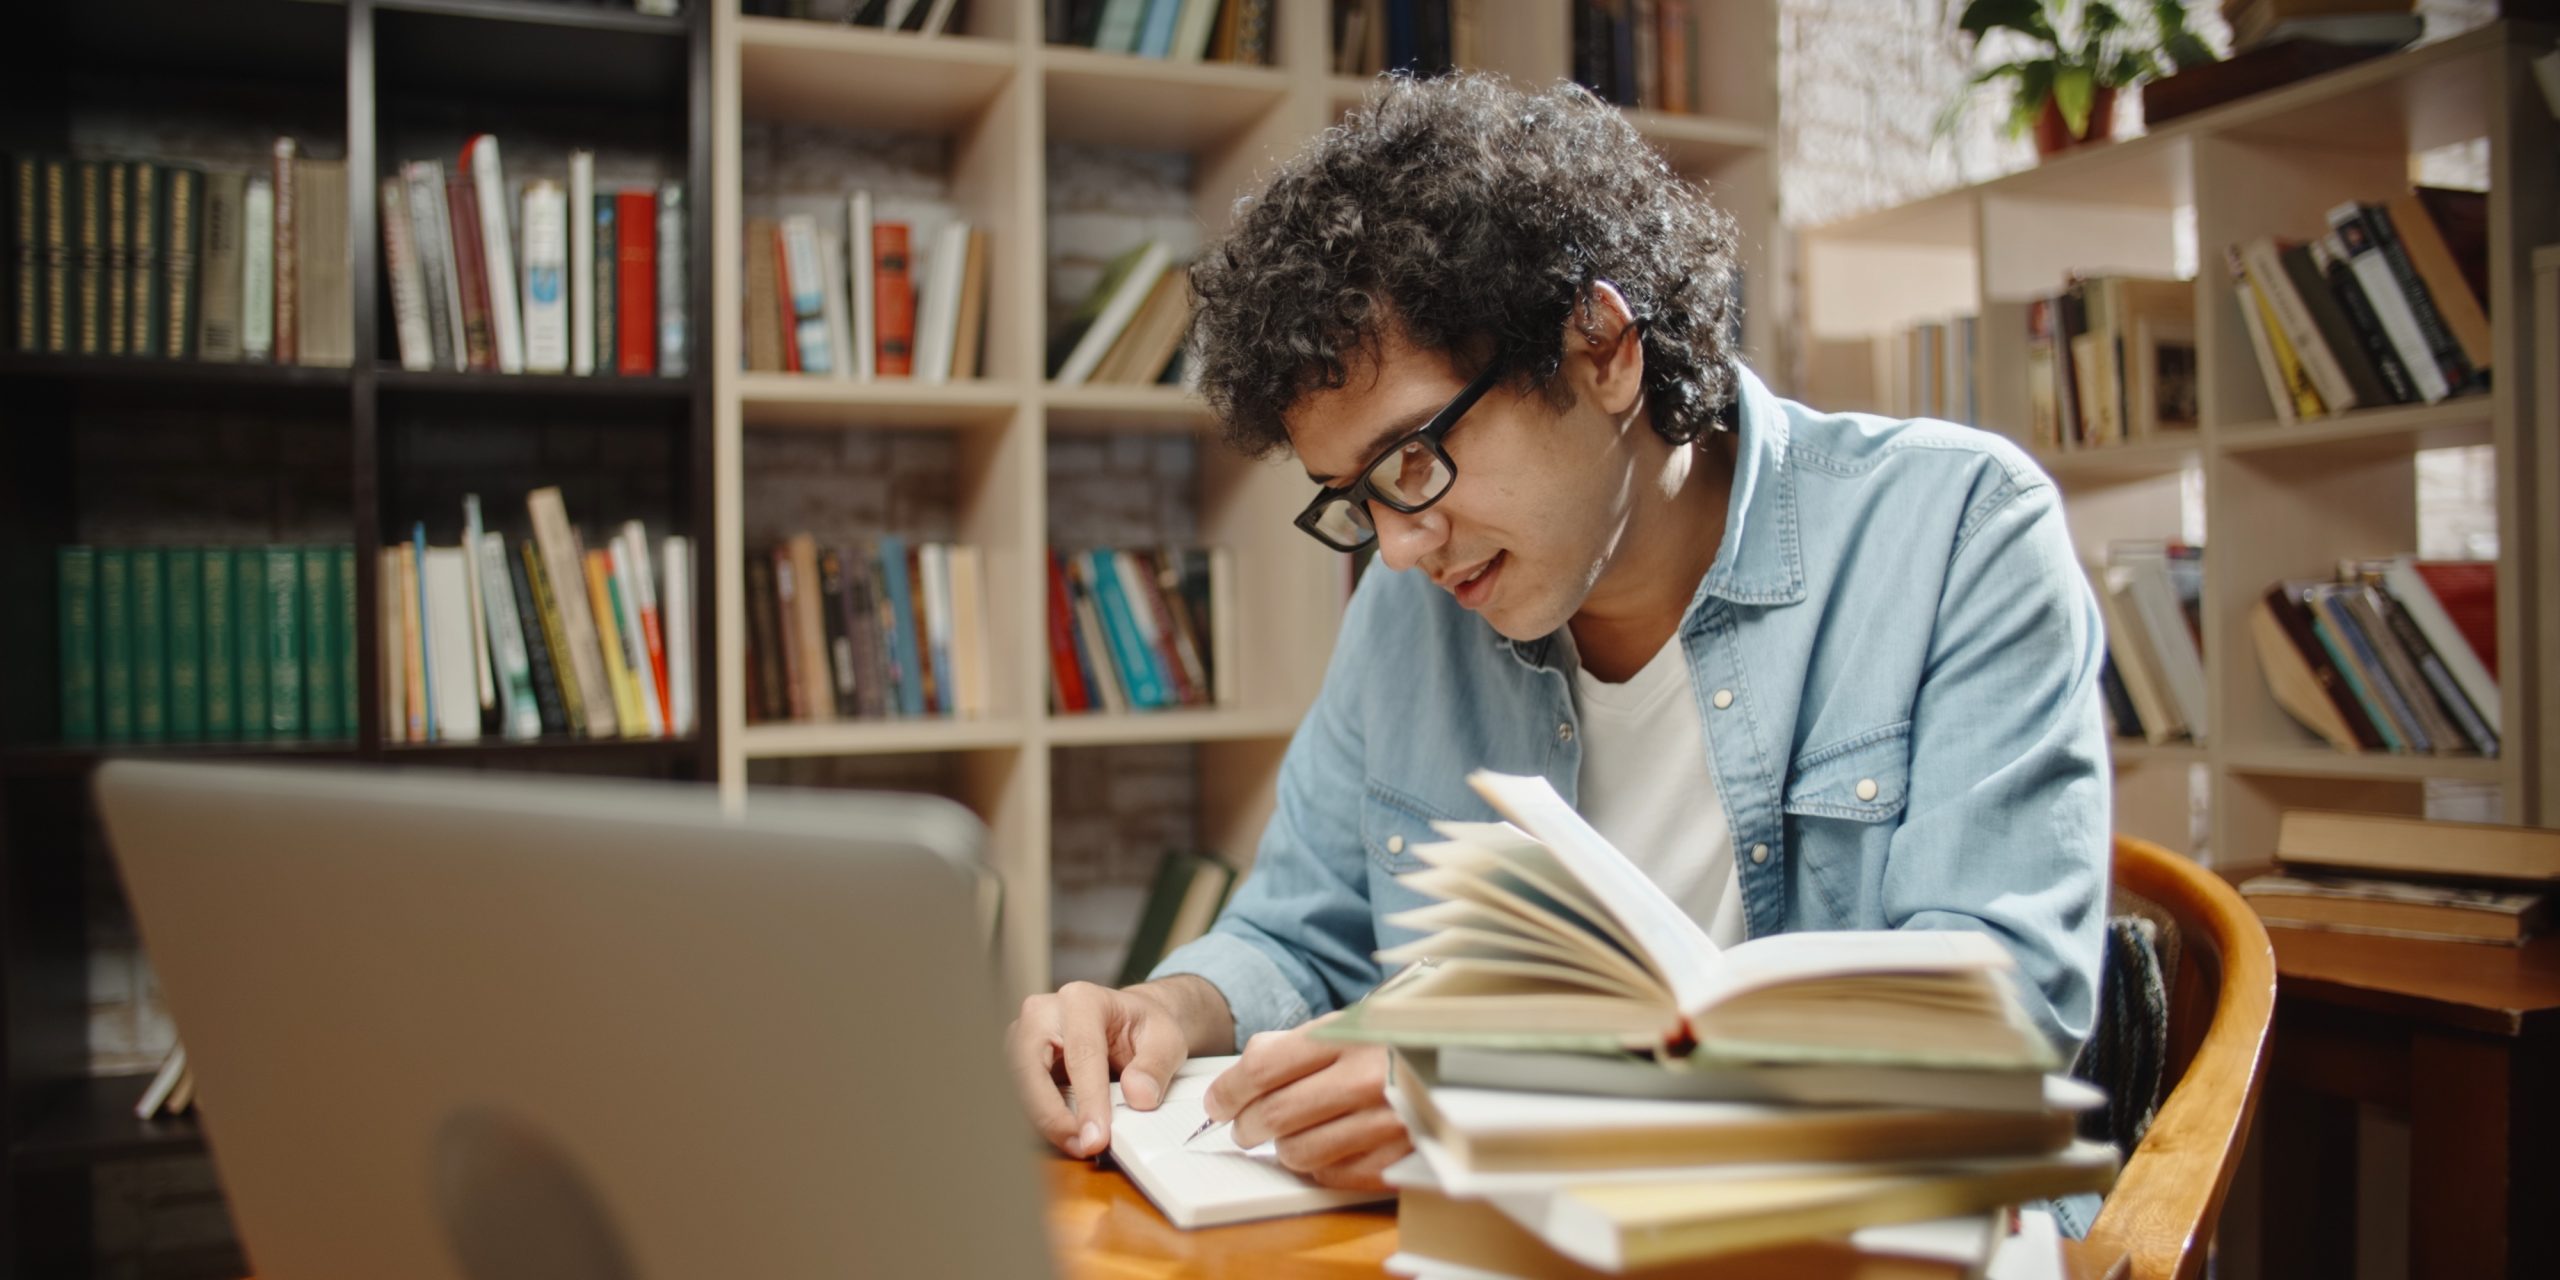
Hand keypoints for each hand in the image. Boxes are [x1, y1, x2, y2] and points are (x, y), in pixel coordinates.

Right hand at [1007, 981, 1190, 1158]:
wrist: (1128, 1022)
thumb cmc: (1142, 1026)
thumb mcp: (1166, 1040)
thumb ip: (1156, 1066)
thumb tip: (1139, 1096)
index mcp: (1082, 1000)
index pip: (1081, 1053)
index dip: (1088, 1099)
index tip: (1097, 1135)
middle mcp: (1043, 1014)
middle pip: (1031, 1067)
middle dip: (1051, 1115)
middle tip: (1082, 1146)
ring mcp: (1024, 1037)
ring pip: (1016, 1084)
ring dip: (1043, 1121)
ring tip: (1078, 1145)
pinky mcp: (1019, 1062)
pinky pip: (1019, 1095)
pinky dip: (1038, 1120)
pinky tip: (1064, 1136)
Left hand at [1205, 1029, 1410, 1189]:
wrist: (1475, 1055)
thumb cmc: (1404, 1036)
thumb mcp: (1354, 1020)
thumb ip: (1298, 1041)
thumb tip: (1243, 1068)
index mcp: (1352, 1035)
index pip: (1264, 1067)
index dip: (1229, 1090)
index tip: (1218, 1102)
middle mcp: (1369, 1078)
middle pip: (1276, 1114)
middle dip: (1247, 1125)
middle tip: (1244, 1125)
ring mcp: (1388, 1121)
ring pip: (1300, 1153)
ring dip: (1283, 1147)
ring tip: (1290, 1134)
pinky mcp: (1402, 1156)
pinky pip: (1335, 1175)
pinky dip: (1320, 1166)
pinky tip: (1326, 1147)